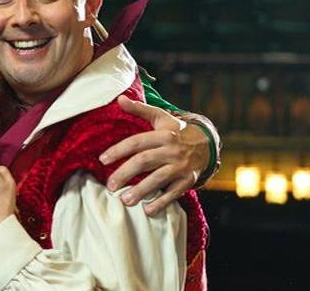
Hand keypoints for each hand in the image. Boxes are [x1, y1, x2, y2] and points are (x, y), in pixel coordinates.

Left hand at [98, 96, 209, 215]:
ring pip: (159, 179)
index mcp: (163, 134)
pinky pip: (174, 193)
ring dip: (141, 190)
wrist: (206, 144)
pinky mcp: (189, 180)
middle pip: (145, 161)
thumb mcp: (160, 117)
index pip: (137, 142)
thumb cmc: (175, 131)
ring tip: (125, 200)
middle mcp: (172, 150)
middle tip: (110, 186)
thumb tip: (119, 98)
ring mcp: (182, 166)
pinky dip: (161, 202)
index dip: (118, 150)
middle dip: (125, 174)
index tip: (102, 160)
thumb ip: (139, 109)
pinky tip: (147, 210)